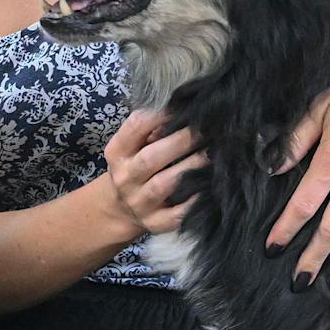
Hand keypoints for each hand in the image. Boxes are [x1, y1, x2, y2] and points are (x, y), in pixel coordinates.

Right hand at [103, 109, 207, 238]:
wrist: (121, 208)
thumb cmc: (136, 166)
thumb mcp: (133, 146)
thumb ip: (151, 128)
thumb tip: (184, 110)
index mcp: (117, 153)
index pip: (136, 126)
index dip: (162, 114)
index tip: (185, 106)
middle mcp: (125, 178)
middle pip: (151, 158)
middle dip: (182, 141)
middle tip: (208, 130)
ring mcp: (139, 203)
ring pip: (165, 184)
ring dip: (192, 167)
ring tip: (212, 154)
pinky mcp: (155, 223)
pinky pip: (178, 213)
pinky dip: (195, 200)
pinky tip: (210, 185)